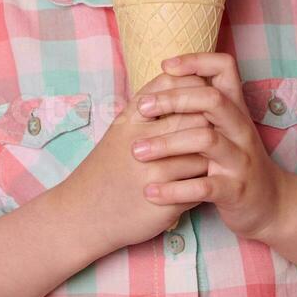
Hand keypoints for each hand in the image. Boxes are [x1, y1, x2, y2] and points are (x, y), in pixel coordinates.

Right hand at [55, 73, 212, 255]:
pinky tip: (199, 183)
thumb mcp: (122, 129)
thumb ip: (151, 105)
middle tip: (216, 131)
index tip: (203, 98)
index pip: (175, 88)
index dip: (195, 89)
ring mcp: (155, 172)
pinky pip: (201, 184)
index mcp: (131, 120)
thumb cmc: (108, 168)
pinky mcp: (165, 200)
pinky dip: (204, 182)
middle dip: (211, 124)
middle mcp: (142, 142)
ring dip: (211, 157)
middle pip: (198, 118)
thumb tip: (189, 80)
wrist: (81, 217)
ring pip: (205, 153)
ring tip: (210, 159)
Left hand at [129, 53, 290, 241]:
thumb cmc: (235, 162)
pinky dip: (174, 189)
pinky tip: (150, 192)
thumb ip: (201, 109)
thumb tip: (164, 80)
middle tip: (141, 109)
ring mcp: (240, 159)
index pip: (225, 68)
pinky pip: (204, 187)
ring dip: (167, 144)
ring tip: (137, 151)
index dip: (197, 61)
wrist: (270, 203)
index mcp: (236, 110)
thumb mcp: (225, 130)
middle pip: (213, 100)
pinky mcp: (235, 190)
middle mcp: (241, 129)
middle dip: (174, 100)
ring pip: (206, 140)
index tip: (166, 66)